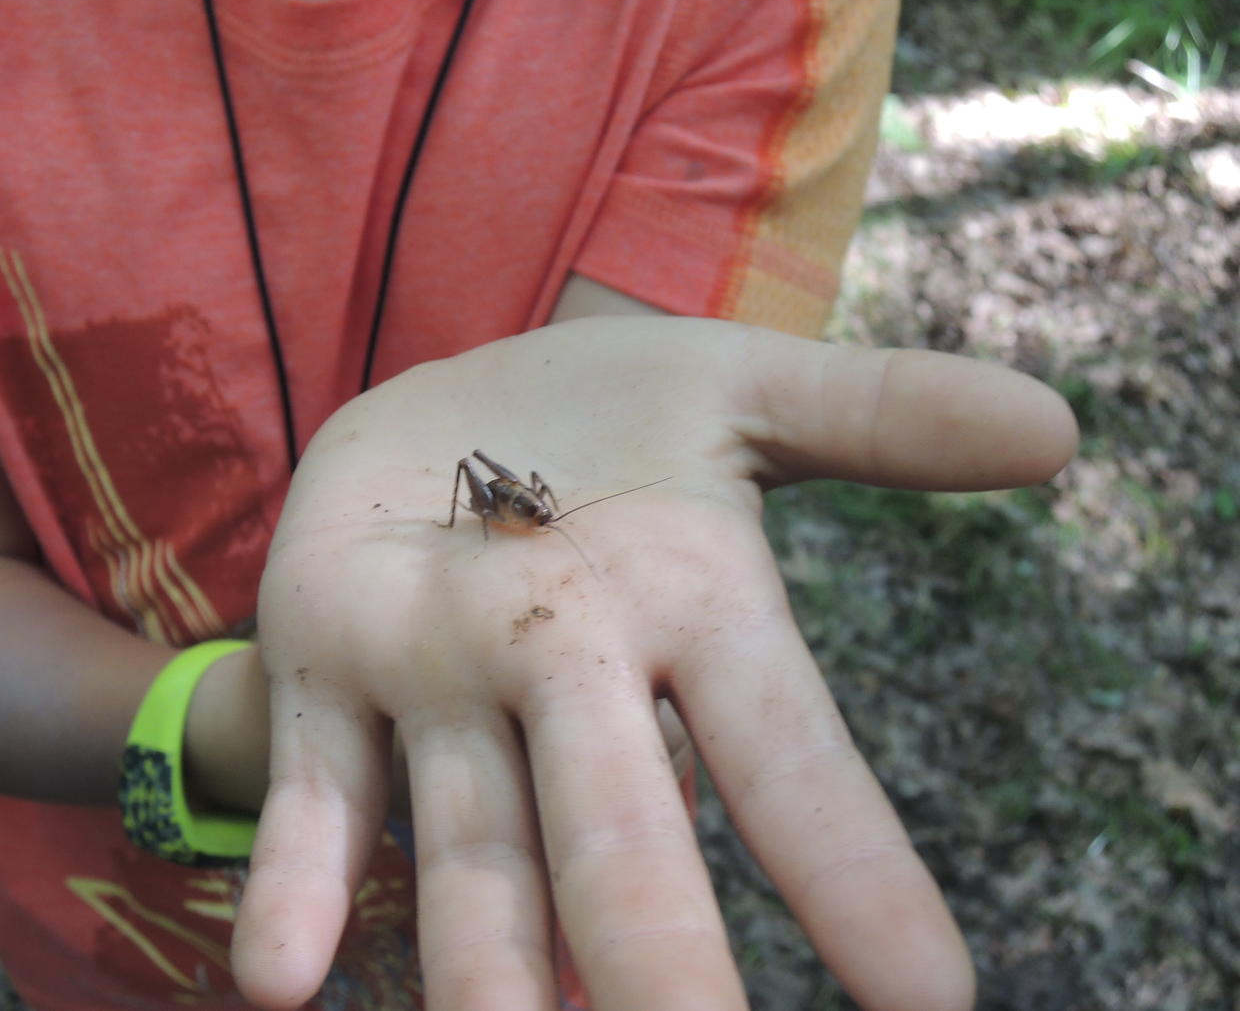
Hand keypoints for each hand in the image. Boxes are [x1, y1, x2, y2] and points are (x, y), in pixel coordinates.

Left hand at [230, 318, 1076, 1010]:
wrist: (451, 395)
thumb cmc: (614, 415)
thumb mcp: (743, 388)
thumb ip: (880, 413)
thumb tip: (1061, 426)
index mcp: (685, 614)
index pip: (789, 757)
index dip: (853, 870)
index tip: (931, 997)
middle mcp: (565, 680)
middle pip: (617, 835)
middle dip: (655, 949)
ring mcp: (439, 686)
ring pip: (469, 844)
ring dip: (478, 956)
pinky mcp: (324, 669)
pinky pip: (315, 791)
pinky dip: (300, 881)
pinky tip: (277, 980)